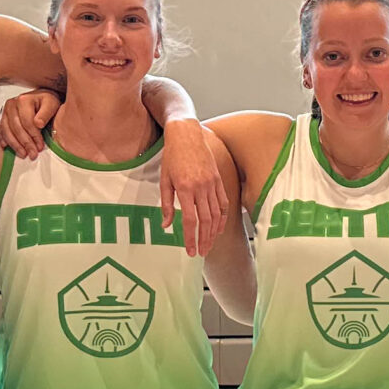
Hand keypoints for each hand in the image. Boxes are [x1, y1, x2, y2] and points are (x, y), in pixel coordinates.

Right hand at [0, 89, 58, 158]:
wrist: (39, 98)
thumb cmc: (47, 102)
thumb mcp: (51, 104)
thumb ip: (46, 113)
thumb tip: (38, 124)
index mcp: (23, 100)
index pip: (27, 122)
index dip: (34, 136)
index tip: (40, 147)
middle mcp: (11, 104)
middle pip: (16, 128)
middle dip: (25, 143)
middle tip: (32, 155)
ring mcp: (3, 110)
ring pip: (6, 131)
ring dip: (14, 145)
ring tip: (23, 154)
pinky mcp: (0, 117)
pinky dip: (3, 139)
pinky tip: (8, 147)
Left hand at [157, 119, 230, 255]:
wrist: (187, 135)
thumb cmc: (172, 157)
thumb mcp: (164, 180)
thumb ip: (166, 204)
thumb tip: (166, 225)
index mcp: (185, 188)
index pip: (190, 220)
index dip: (191, 238)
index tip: (191, 251)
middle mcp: (201, 187)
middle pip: (206, 221)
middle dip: (204, 240)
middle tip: (201, 253)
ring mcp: (212, 184)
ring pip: (216, 214)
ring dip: (214, 232)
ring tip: (209, 244)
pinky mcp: (218, 180)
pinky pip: (223, 203)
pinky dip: (222, 218)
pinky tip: (219, 228)